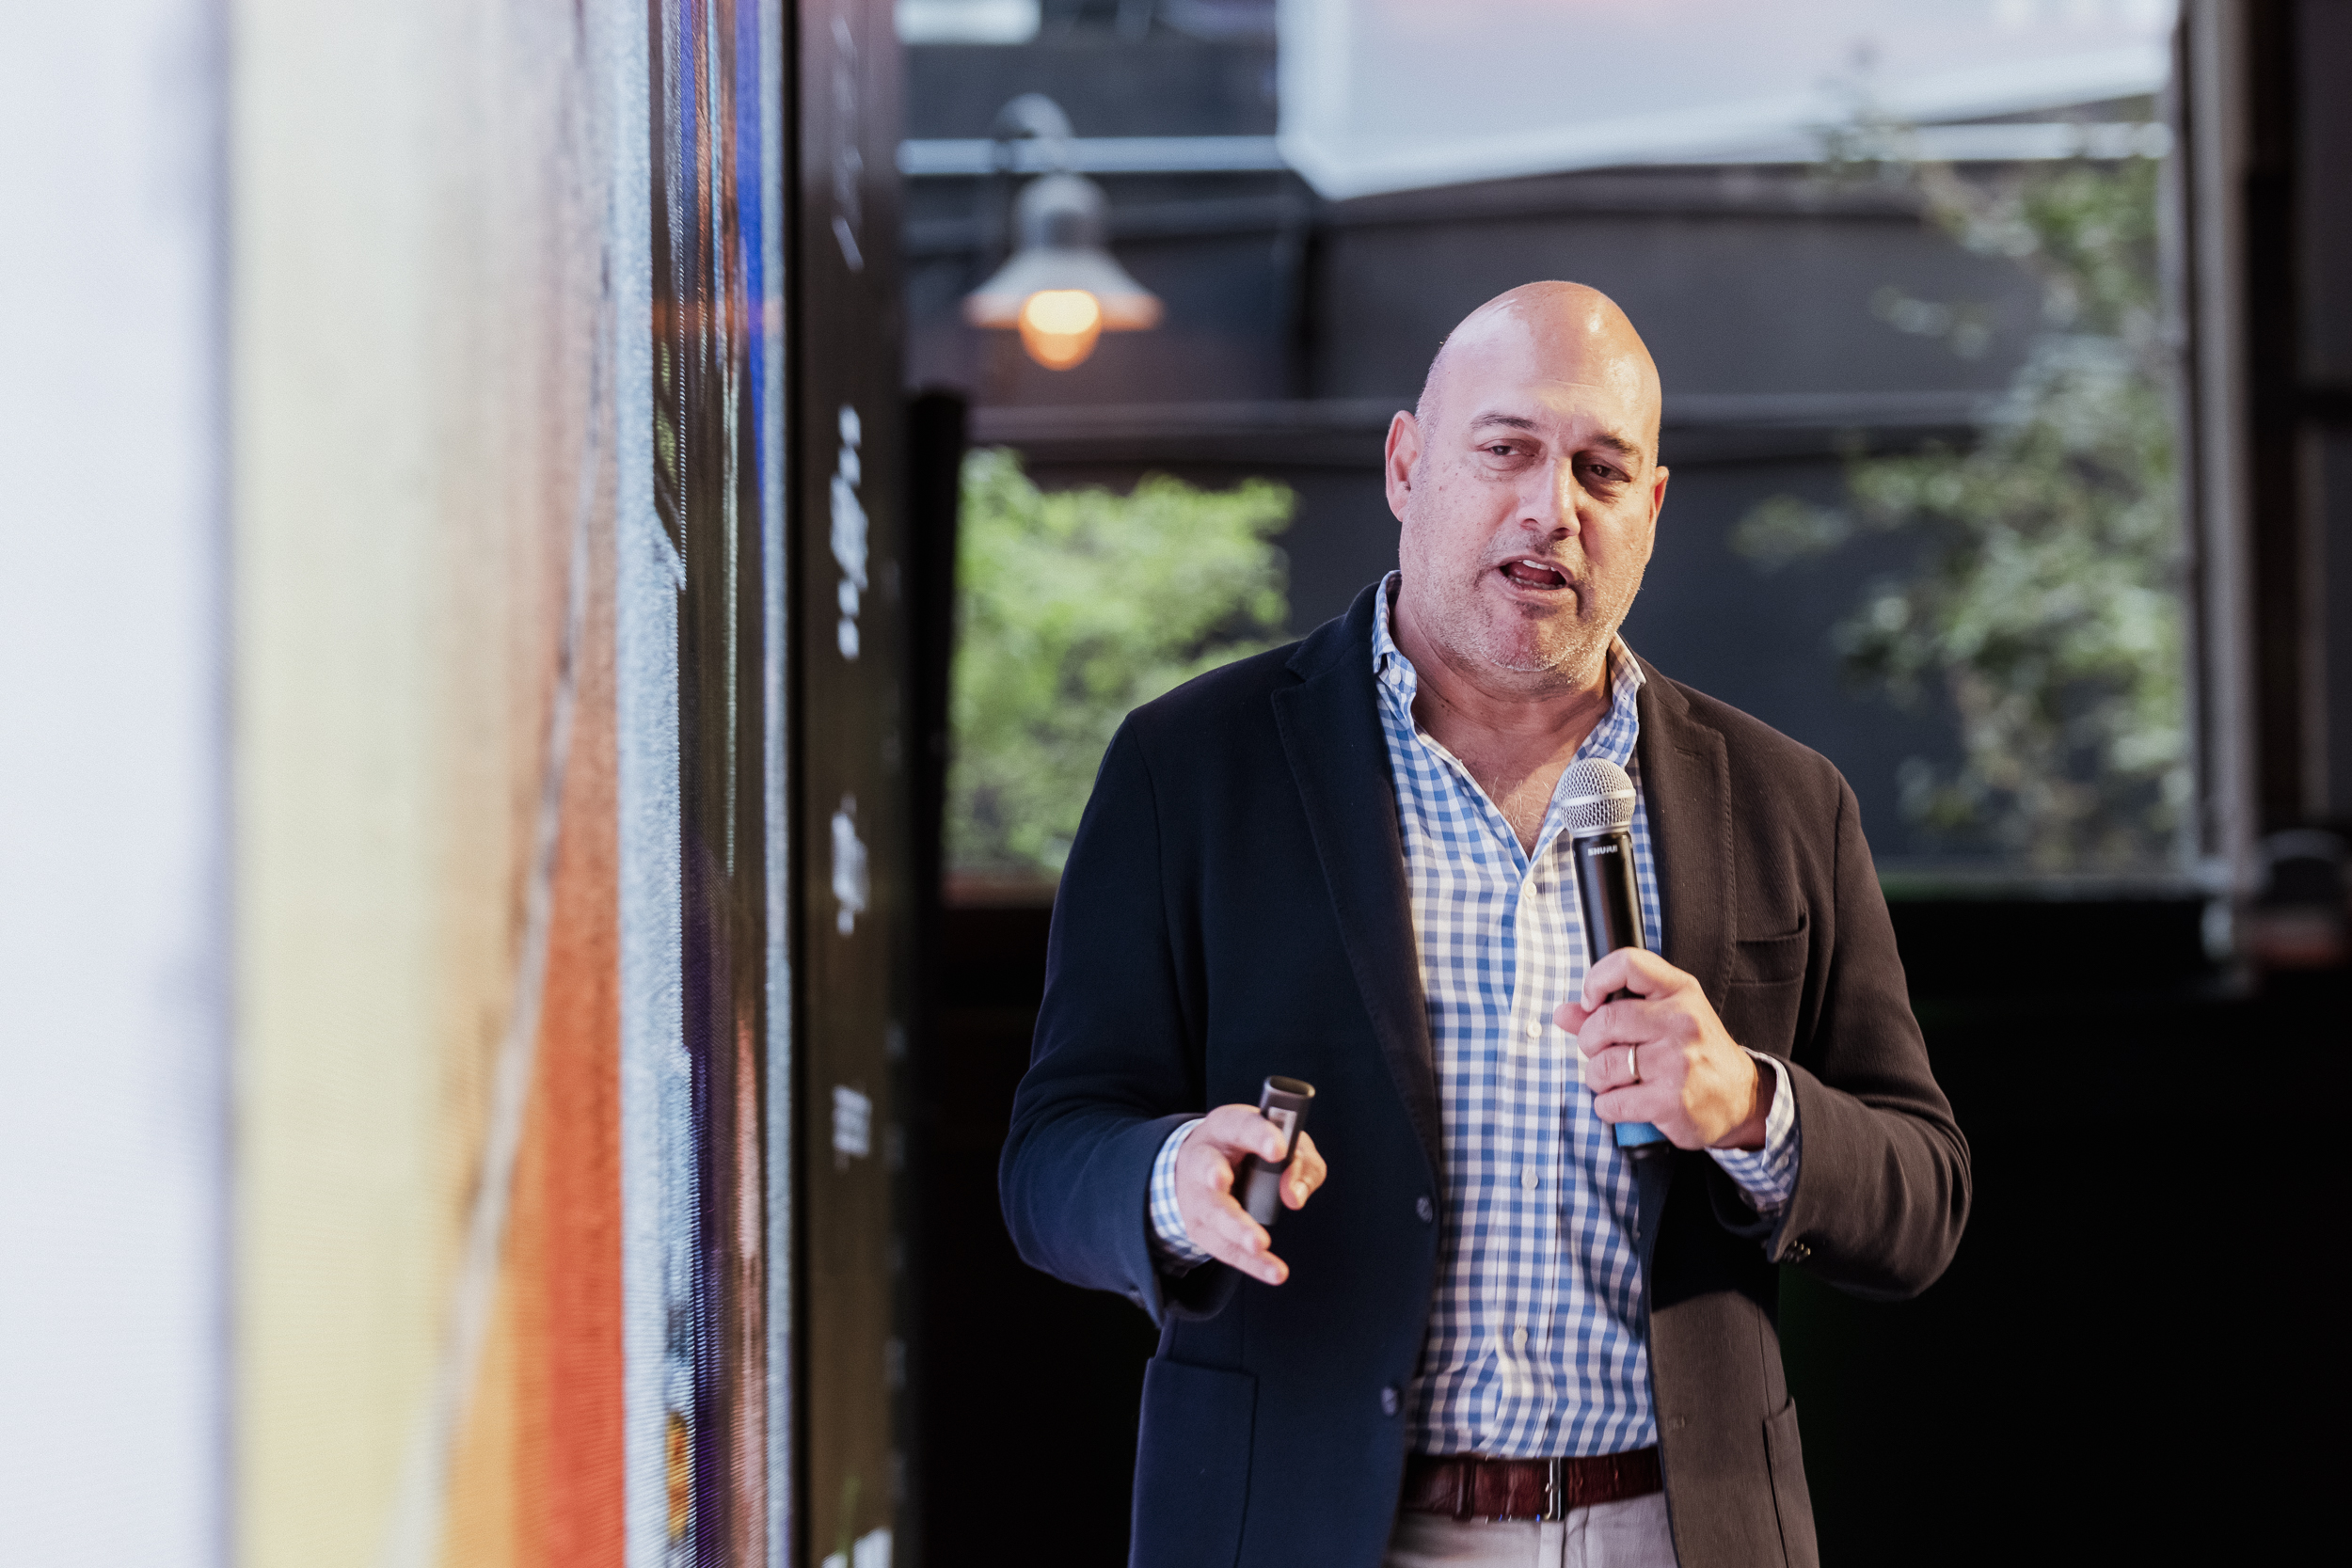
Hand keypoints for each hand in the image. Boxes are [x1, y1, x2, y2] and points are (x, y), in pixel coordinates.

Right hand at [1173, 1104, 1329, 1284]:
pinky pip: (1224, 1248)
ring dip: (1236, 1229)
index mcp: (1225, 1128)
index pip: (1240, 1126)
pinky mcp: (1200, 1227)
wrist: (1199, 1165)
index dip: (1259, 1136)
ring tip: (1259, 1244)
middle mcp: (1202, 1159)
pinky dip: (1251, 1263)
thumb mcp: (1281, 1141)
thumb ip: (1300, 1160)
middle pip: (1209, 1170)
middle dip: (1219, 1178)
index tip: (1280, 1149)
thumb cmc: (1249, 1150)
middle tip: (1231, 1184)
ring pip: (1214, 1213)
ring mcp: (1196, 1196)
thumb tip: (1294, 1195)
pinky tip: (1274, 1271)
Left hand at [1554, 949, 1771, 1150]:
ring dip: (1598, 1079)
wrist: (1743, 1099)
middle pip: (1604, 1021)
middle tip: (1601, 1053)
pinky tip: (1627, 1103)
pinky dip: (1608, 1106)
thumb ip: (1611, 1010)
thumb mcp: (1665, 1018)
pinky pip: (1612, 1103)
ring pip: (1602, 1066)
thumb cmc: (1697, 1053)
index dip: (1596, 980)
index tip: (1590, 1003)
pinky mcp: (1673, 1102)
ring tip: (1617, 1081)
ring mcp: (1679, 1062)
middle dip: (1590, 1042)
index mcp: (1680, 992)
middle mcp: (1682, 1021)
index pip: (1628, 963)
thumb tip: (1562, 1012)